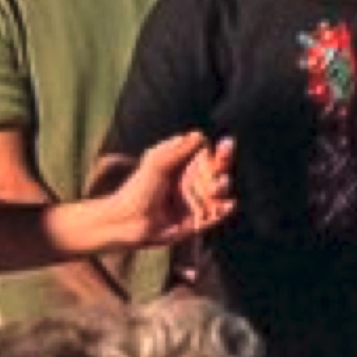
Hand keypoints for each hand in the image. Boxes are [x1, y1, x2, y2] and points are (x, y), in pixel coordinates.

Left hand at [69, 132, 234, 254]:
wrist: (127, 221)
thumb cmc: (137, 190)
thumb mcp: (157, 165)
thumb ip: (178, 150)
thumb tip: (199, 134)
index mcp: (180, 167)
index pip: (206, 156)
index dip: (218, 152)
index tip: (226, 145)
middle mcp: (189, 183)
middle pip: (215, 172)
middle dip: (223, 165)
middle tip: (224, 159)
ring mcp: (193, 202)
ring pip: (217, 193)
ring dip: (220, 187)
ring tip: (219, 184)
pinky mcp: (195, 222)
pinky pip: (214, 216)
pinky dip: (223, 211)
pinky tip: (229, 204)